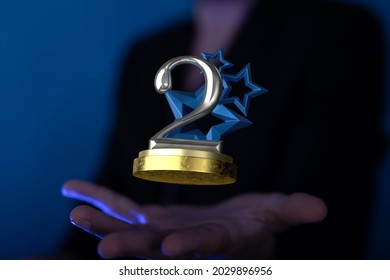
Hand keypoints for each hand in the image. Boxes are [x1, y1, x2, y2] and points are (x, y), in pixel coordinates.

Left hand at [62, 180, 326, 258]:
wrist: (230, 229)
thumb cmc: (256, 223)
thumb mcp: (275, 213)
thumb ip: (291, 210)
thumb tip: (320, 207)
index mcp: (218, 244)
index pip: (205, 248)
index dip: (192, 249)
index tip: (171, 250)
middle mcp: (184, 243)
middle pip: (157, 246)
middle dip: (132, 247)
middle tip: (103, 250)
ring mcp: (161, 230)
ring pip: (129, 227)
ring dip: (103, 222)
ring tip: (75, 212)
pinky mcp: (149, 218)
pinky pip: (120, 206)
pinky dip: (99, 198)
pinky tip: (73, 189)